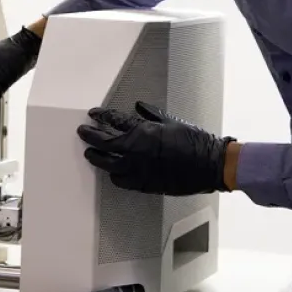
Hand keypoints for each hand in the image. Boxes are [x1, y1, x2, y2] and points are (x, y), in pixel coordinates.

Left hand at [78, 102, 235, 195]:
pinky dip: (113, 175)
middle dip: (91, 136)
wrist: (208, 165)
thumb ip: (152, 115)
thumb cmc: (194, 141)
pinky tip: (111, 172)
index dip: (101, 116)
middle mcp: (135, 150)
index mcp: (143, 131)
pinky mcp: (143, 184)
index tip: (93, 114)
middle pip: (104, 142)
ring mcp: (137, 169)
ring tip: (89, 153)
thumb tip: (139, 106)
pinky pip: (120, 180)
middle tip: (83, 132)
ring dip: (96, 157)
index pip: (114, 121)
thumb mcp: (172, 122)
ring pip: (107, 163)